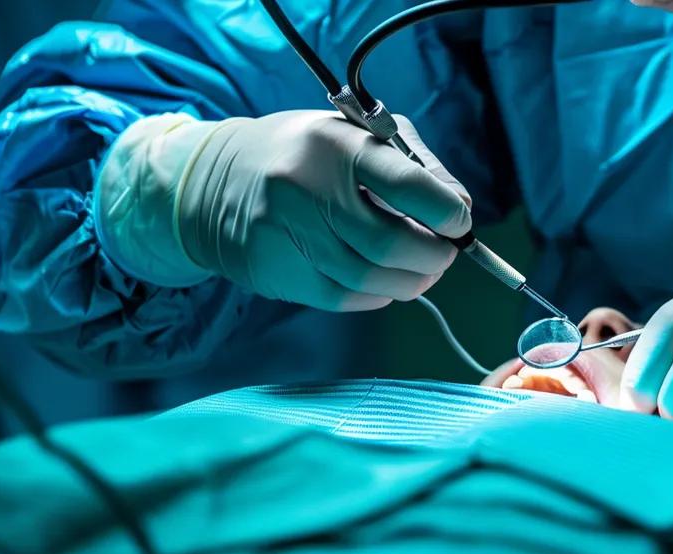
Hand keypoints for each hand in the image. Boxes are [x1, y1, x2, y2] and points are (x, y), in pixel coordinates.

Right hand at [99, 110, 470, 310]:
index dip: (445, 211)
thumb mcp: (353, 135)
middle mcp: (306, 188)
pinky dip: (377, 296)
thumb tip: (458, 208)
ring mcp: (286, 234)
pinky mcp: (277, 272)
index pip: (405, 183)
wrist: (214, 182)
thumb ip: (412, 164)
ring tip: (423, 271)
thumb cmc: (304, 156)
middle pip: (389, 242)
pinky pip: (343, 298)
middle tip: (445, 253)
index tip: (459, 221)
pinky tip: (385, 283)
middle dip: (433, 255)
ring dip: (411, 282)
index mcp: (334, 143)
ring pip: (369, 279)